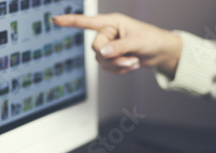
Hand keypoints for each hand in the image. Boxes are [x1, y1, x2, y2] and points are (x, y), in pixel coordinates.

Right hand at [53, 13, 181, 76]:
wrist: (161, 52)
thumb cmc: (152, 40)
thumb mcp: (137, 43)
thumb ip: (119, 47)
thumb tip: (102, 52)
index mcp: (111, 22)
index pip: (87, 22)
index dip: (70, 21)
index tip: (54, 20)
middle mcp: (107, 33)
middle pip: (96, 49)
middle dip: (113, 58)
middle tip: (131, 59)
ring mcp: (108, 46)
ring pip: (101, 61)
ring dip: (119, 65)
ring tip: (135, 61)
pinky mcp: (111, 57)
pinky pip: (108, 68)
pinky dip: (120, 70)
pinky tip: (132, 65)